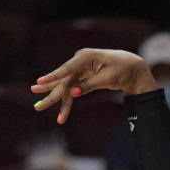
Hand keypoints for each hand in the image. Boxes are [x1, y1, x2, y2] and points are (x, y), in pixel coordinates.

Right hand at [31, 48, 156, 123]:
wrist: (132, 68)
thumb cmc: (122, 70)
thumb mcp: (108, 78)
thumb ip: (89, 85)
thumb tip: (73, 93)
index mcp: (85, 57)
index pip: (67, 69)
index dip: (53, 77)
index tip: (40, 82)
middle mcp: (80, 61)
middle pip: (62, 80)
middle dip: (50, 94)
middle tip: (37, 105)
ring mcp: (80, 69)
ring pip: (65, 86)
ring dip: (55, 98)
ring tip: (39, 107)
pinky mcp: (83, 76)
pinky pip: (72, 89)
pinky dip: (68, 100)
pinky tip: (61, 111)